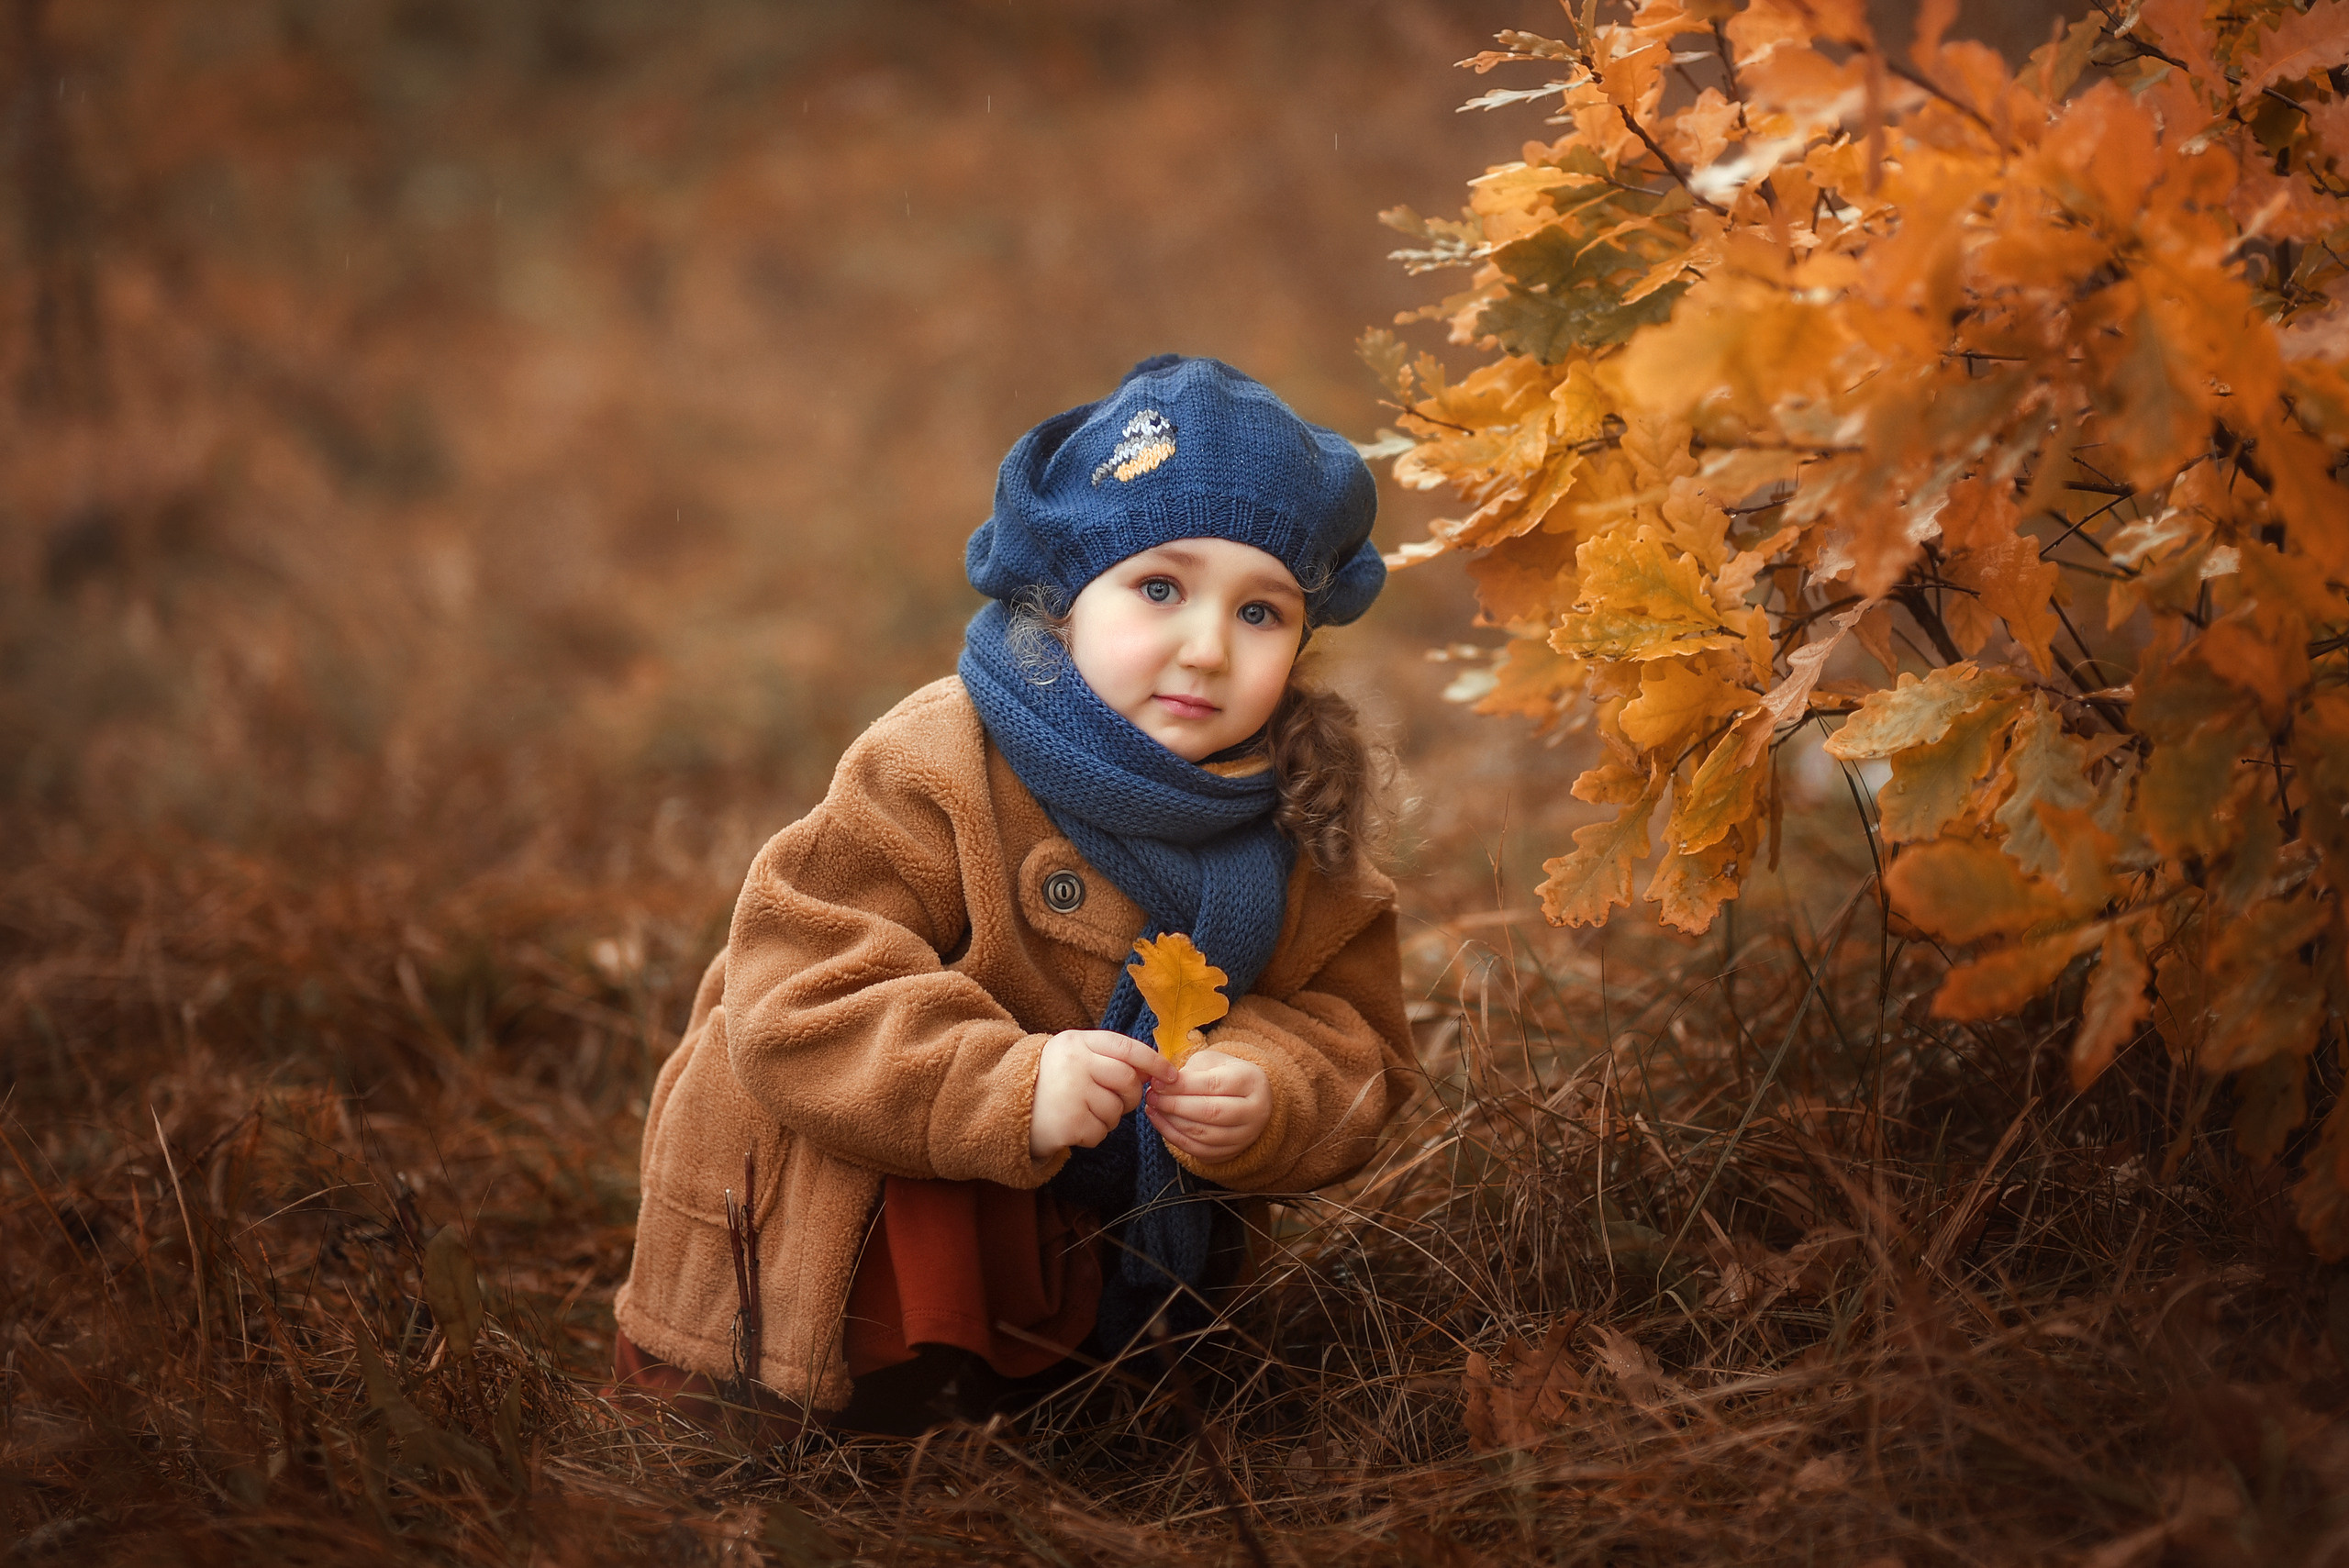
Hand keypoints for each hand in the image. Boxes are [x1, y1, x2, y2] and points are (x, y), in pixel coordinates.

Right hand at [1030, 1030, 1173, 1159]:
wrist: (1003, 1106)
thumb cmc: (1049, 1081)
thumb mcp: (1073, 1056)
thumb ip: (1109, 1058)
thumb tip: (1153, 1073)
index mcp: (1077, 1041)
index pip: (1127, 1047)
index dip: (1153, 1062)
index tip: (1170, 1076)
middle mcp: (1075, 1063)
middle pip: (1128, 1081)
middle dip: (1130, 1097)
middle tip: (1115, 1102)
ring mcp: (1071, 1093)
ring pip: (1116, 1111)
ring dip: (1107, 1118)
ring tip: (1083, 1112)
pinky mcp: (1069, 1122)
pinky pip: (1101, 1132)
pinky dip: (1093, 1134)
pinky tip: (1074, 1127)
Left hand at [1146, 1047, 1270, 1164]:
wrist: (1245, 1098)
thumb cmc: (1224, 1074)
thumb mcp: (1211, 1062)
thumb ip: (1189, 1071)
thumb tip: (1161, 1084)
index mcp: (1251, 1081)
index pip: (1213, 1085)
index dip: (1182, 1086)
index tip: (1157, 1083)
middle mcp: (1255, 1111)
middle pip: (1210, 1112)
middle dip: (1175, 1105)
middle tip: (1152, 1097)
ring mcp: (1246, 1135)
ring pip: (1203, 1135)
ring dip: (1172, 1122)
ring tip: (1154, 1107)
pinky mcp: (1232, 1153)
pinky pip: (1199, 1150)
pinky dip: (1175, 1137)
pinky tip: (1161, 1122)